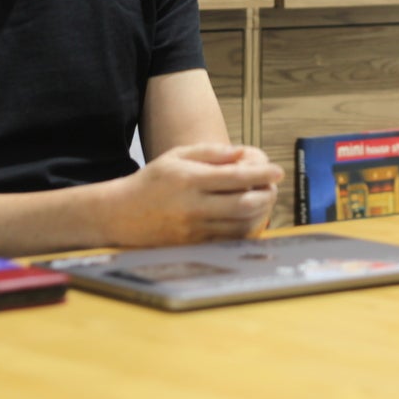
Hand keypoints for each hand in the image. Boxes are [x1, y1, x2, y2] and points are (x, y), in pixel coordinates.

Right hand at [107, 143, 283, 245]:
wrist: (120, 214)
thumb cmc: (152, 181)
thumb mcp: (177, 156)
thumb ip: (211, 153)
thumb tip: (241, 153)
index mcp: (190, 179)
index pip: (236, 177)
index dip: (262, 174)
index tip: (278, 171)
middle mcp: (193, 206)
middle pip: (244, 204)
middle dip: (266, 195)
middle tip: (272, 187)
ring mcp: (193, 229)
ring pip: (240, 225)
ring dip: (260, 213)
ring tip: (263, 201)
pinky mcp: (192, 245)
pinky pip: (228, 239)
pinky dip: (244, 229)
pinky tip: (249, 218)